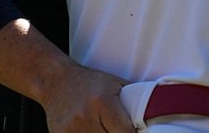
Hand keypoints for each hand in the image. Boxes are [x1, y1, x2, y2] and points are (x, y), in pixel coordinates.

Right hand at [0, 20, 135, 132]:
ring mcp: (71, 129)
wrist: (55, 81)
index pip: (125, 132)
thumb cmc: (90, 82)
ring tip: (105, 128)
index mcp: (102, 102)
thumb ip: (133, 99)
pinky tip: (94, 130)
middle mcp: (86, 116)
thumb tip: (154, 113)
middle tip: (122, 129)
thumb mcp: (115, 84)